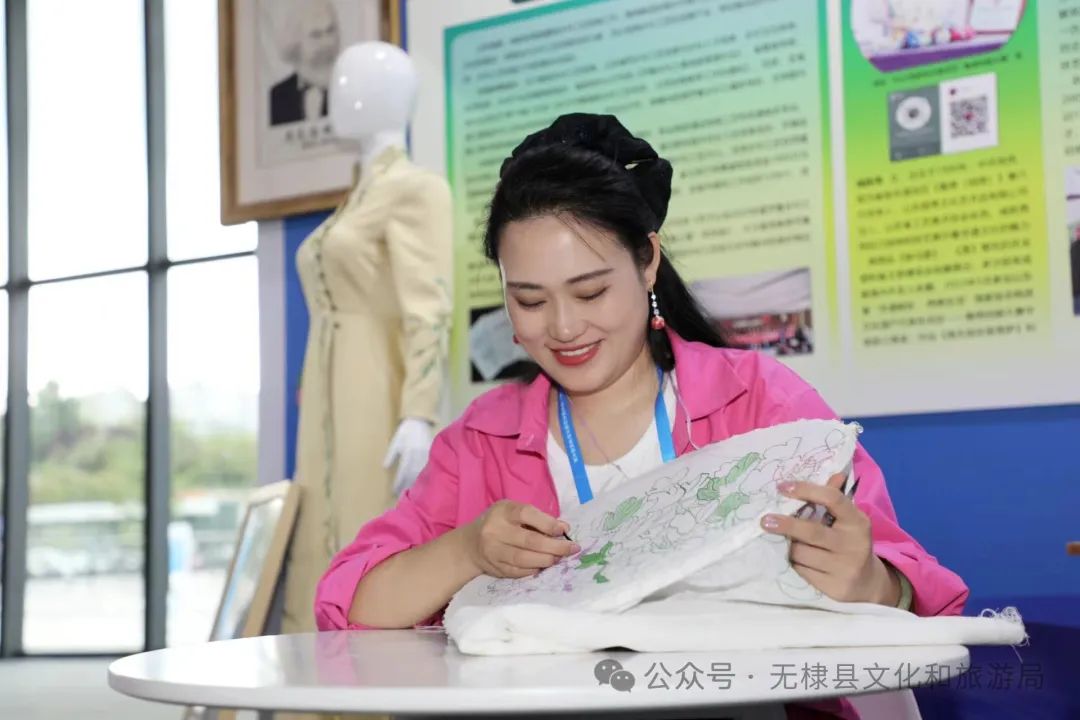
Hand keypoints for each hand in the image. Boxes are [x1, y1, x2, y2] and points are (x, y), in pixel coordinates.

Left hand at [382, 418, 433, 495]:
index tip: (394, 491)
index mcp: (408, 452)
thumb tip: (385, 467)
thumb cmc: (405, 431)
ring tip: (410, 492)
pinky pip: (426, 467)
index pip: (403, 471)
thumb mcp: (396, 441)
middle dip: (406, 485)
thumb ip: (391, 454)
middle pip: (412, 474)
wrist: (419, 421)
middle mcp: (417, 454)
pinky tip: (419, 482)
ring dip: (415, 482)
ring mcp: (425, 455)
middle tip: (401, 496)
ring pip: (420, 472)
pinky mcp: (430, 454)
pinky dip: (422, 476)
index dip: (398, 482)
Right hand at [462, 500, 579, 578]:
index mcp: (502, 511)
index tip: (564, 530)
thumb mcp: (513, 512)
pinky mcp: (494, 568)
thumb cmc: (499, 523)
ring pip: (524, 559)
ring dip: (546, 560)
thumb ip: (536, 518)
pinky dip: (534, 570)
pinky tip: (543, 566)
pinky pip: (518, 572)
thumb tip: (563, 529)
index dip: (548, 523)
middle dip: (554, 546)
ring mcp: (493, 551)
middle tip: (572, 549)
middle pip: (529, 541)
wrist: (470, 544)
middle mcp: (495, 530)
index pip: (527, 514)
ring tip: (559, 558)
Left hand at [761, 473, 899, 604]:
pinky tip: (800, 561)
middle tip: (764, 520)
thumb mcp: (848, 522)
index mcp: (857, 522)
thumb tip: (834, 473)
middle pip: (811, 531)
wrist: (869, 586)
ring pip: (801, 553)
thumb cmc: (850, 544)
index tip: (781, 487)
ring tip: (791, 545)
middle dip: (785, 524)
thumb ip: (835, 499)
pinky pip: (801, 571)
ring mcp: (845, 568)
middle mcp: (854, 544)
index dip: (806, 490)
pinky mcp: (834, 588)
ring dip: (790, 547)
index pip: (832, 499)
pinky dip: (795, 564)